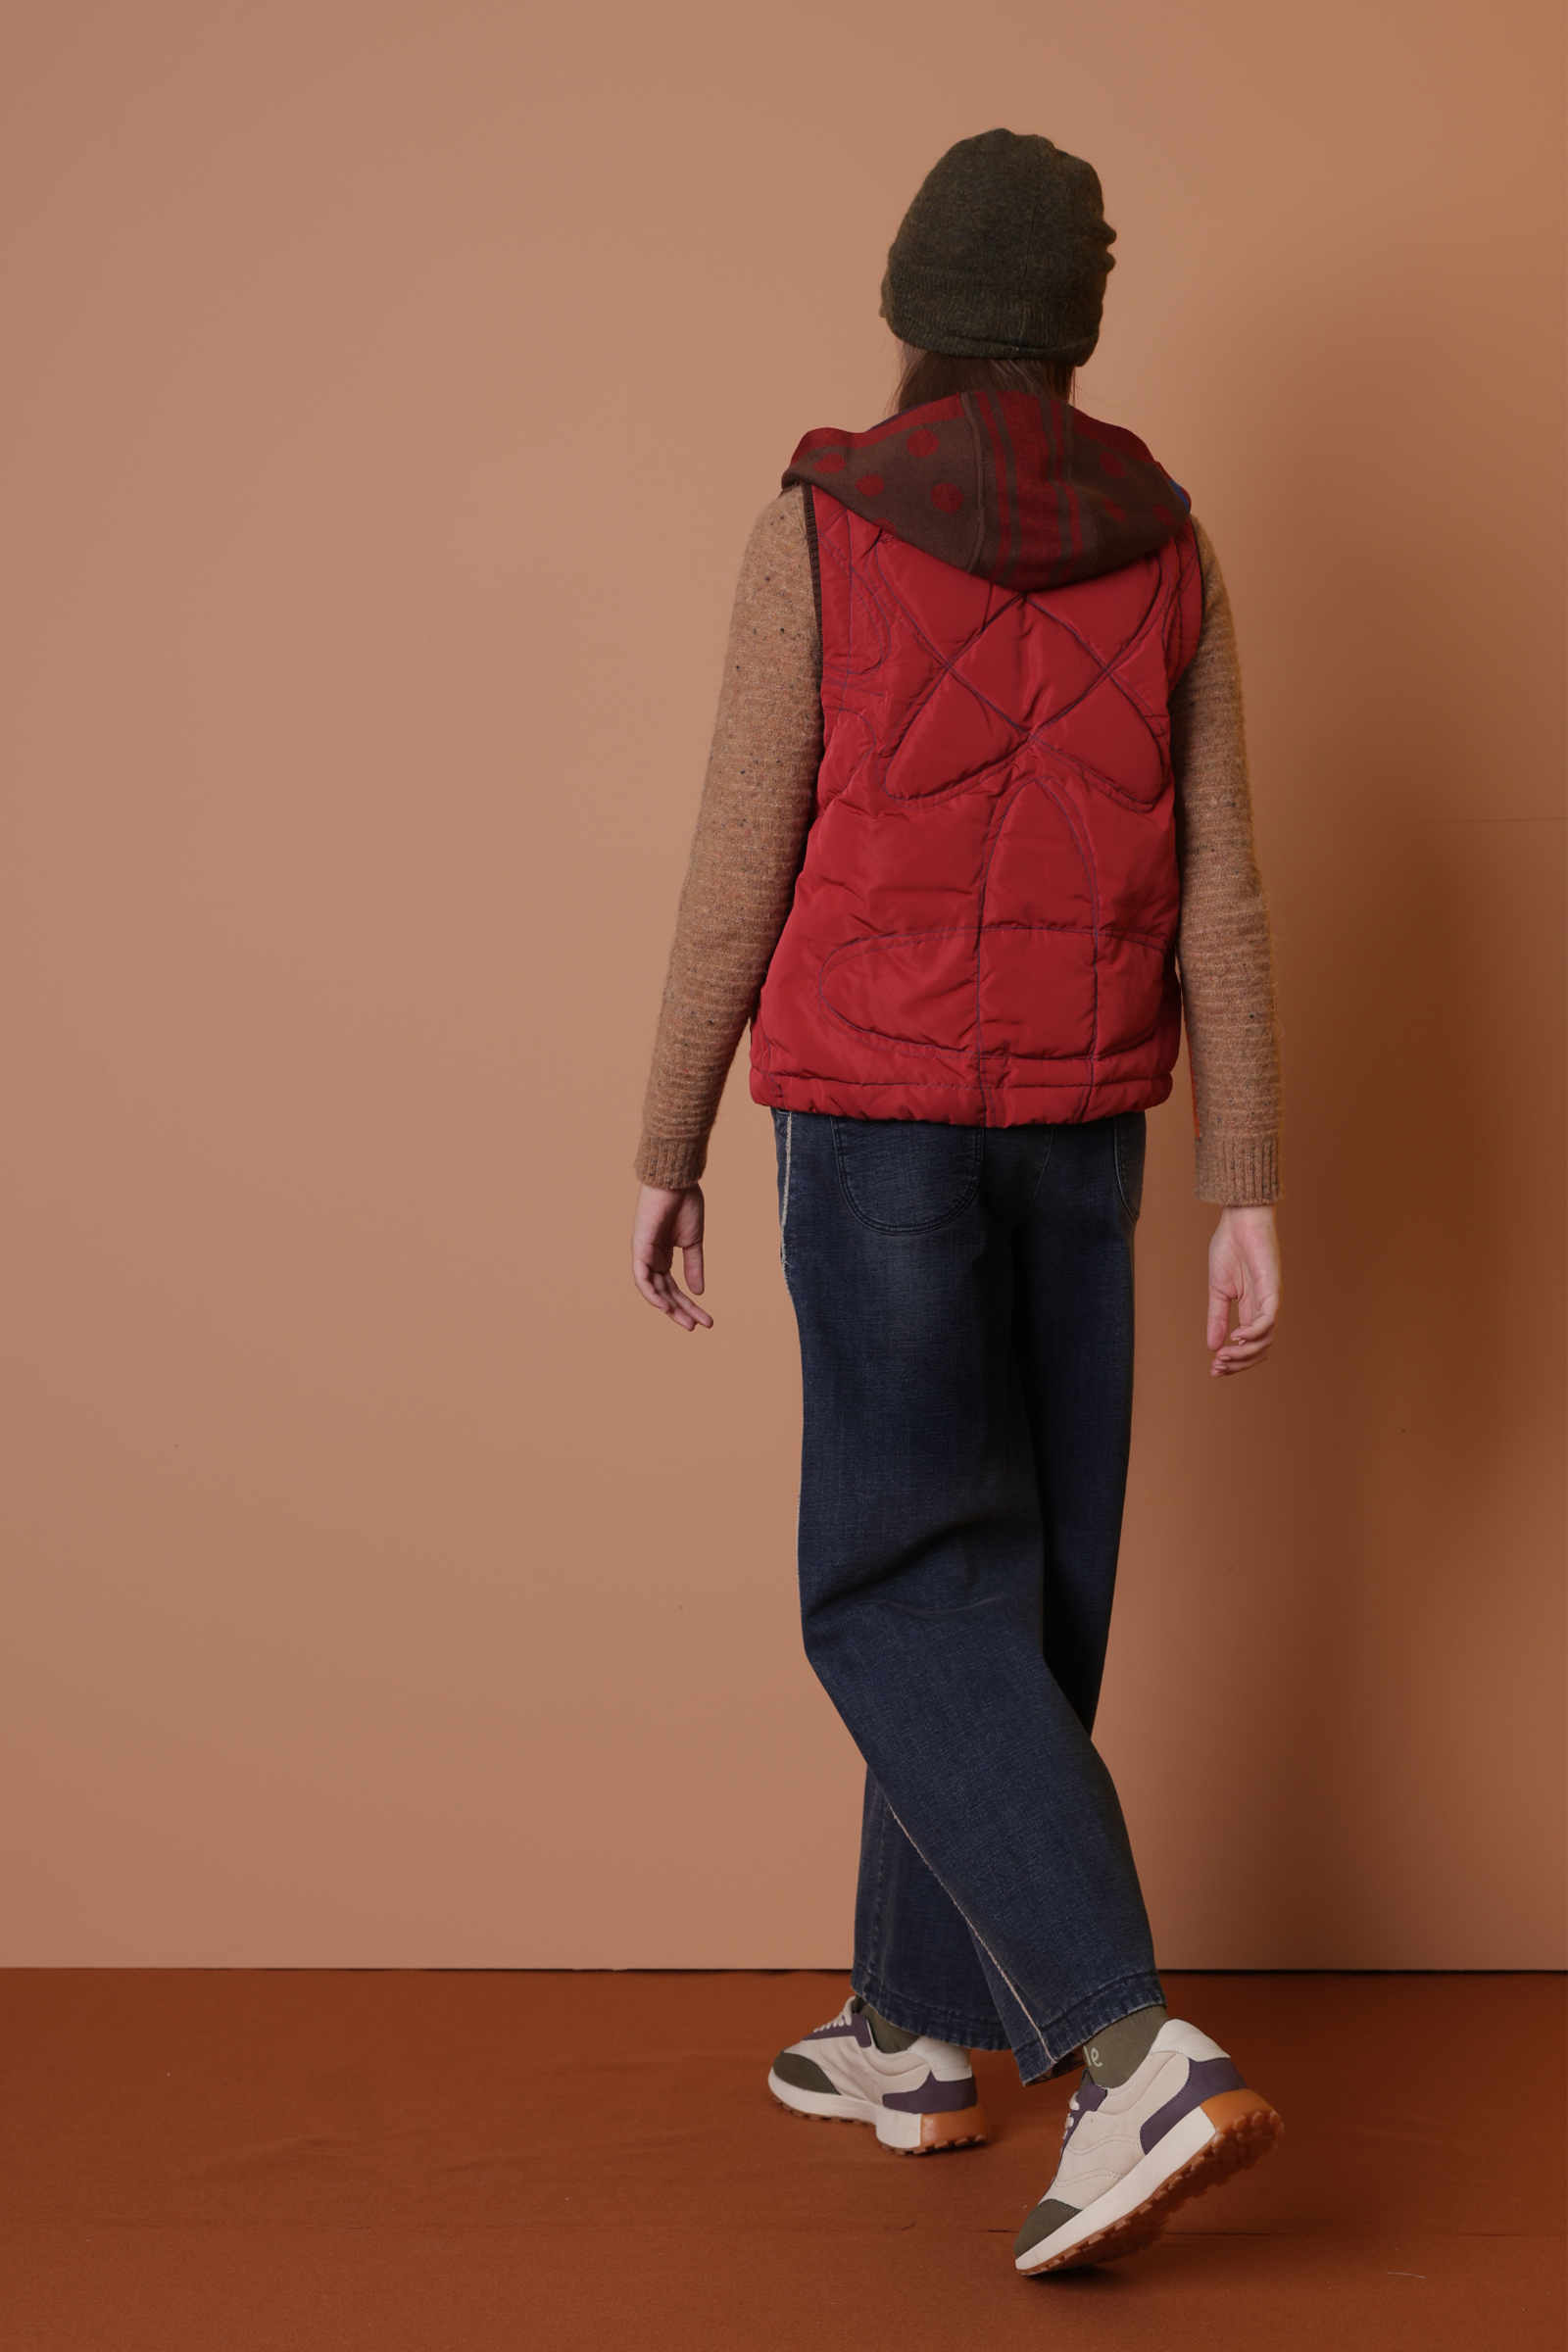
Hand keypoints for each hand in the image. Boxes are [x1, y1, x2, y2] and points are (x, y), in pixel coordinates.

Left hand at [631, 1184, 712, 1331]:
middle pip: (665, 1292)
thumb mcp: (693, 1242)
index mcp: (662, 1255)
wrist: (677, 1180)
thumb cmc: (684, 1203)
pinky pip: (642, 1278)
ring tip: (687, 1322)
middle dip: (682, 1311)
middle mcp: (651, 1257)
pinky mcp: (639, 1247)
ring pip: (653, 1290)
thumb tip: (698, 1292)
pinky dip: (652, 1294)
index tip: (707, 1320)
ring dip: (669, 1307)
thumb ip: (694, 1266)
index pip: (674, 1287)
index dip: (689, 1304)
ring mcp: (644, 1253)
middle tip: (697, 1326)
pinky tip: (665, 1306)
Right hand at [1206, 1205, 1279, 1376]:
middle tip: (1217, 1367)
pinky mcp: (1272, 1290)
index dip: (1234, 1362)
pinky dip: (1253, 1334)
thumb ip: (1217, 1318)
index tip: (1213, 1369)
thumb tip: (1212, 1347)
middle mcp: (1265, 1309)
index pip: (1248, 1346)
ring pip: (1265, 1340)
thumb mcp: (1218, 1291)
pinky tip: (1235, 1337)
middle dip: (1238, 1364)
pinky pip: (1268, 1320)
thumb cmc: (1229, 1250)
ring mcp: (1270, 1301)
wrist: (1238, 1222)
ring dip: (1244, 1353)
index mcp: (1251, 1310)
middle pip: (1260, 1350)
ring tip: (1223, 1356)